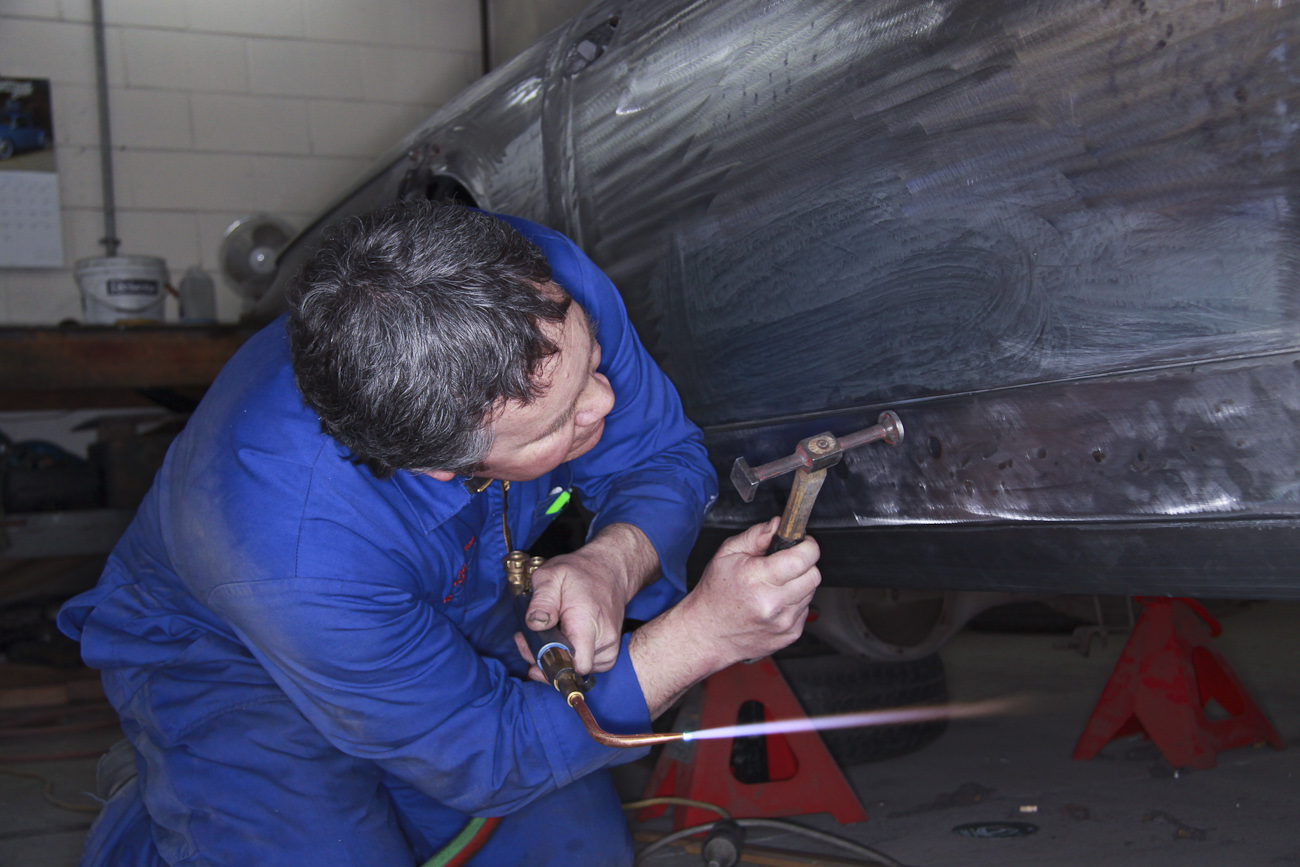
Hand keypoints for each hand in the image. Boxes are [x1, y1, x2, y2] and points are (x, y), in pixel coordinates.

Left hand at [523, 523, 658, 674]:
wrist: (609, 571)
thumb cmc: (580, 573)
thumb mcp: (552, 575)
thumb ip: (542, 600)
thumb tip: (535, 624)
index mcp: (588, 623)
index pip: (576, 665)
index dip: (551, 665)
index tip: (533, 649)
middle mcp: (604, 640)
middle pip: (571, 670)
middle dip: (545, 660)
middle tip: (528, 638)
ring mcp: (610, 648)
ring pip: (577, 670)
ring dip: (556, 659)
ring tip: (545, 636)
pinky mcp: (609, 653)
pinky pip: (585, 666)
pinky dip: (570, 658)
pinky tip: (560, 641)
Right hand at [678, 517, 820, 666]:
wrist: (708, 634)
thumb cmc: (715, 595)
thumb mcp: (726, 554)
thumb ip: (755, 536)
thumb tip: (777, 525)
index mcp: (757, 579)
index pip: (802, 559)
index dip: (808, 547)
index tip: (803, 543)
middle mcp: (773, 603)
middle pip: (813, 576)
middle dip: (805, 564)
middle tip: (787, 563)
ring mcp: (783, 622)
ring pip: (810, 592)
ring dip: (799, 584)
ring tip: (776, 585)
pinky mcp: (789, 635)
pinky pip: (804, 610)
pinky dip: (794, 603)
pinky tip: (775, 602)